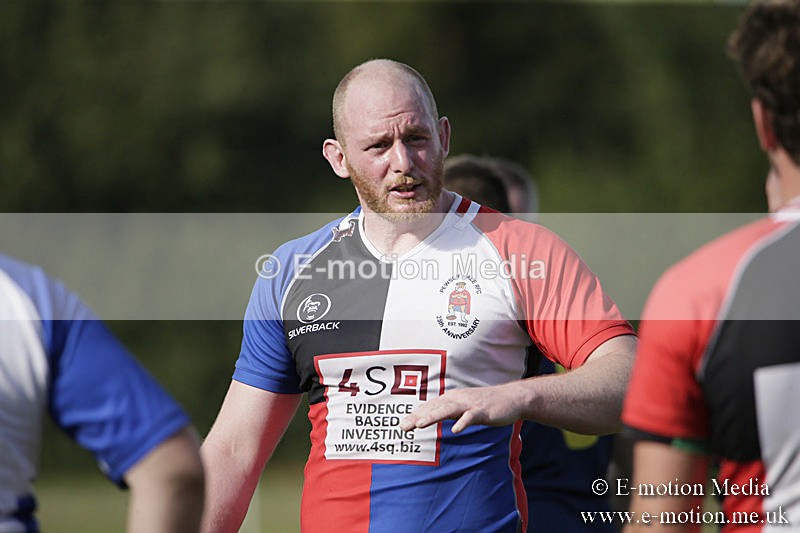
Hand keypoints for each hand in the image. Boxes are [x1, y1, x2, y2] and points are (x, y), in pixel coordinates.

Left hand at [399, 383, 525, 433]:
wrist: (512, 398)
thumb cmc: (486, 404)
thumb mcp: (464, 406)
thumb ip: (449, 411)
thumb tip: (432, 417)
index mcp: (453, 398)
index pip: (430, 407)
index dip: (415, 415)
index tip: (402, 425)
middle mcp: (458, 398)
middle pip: (434, 408)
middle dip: (418, 417)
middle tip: (403, 427)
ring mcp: (470, 404)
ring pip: (448, 410)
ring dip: (433, 416)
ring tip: (420, 424)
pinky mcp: (483, 410)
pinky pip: (471, 417)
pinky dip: (463, 422)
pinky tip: (455, 430)